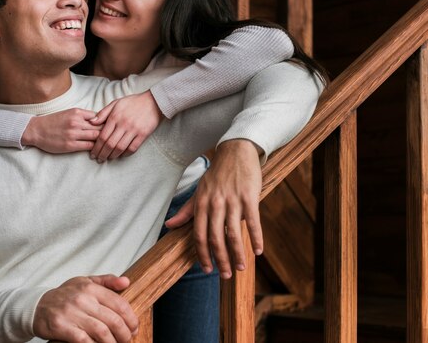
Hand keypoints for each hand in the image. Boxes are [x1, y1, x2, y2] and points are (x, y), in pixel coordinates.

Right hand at [22, 108, 103, 153]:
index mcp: (77, 113)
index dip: (106, 122)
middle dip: (108, 132)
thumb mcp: (69, 113)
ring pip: (96, 137)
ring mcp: (73, 134)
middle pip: (100, 127)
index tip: (111, 126)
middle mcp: (76, 122)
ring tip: (108, 144)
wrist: (36, 130)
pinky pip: (88, 146)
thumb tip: (100, 119)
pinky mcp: (70, 145)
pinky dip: (94, 148)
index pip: (99, 117)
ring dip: (103, 141)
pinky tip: (97, 149)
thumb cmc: (54, 121)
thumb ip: (84, 115)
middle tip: (114, 136)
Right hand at [33, 274, 137, 342]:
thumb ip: (106, 281)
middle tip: (128, 339)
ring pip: (101, 331)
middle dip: (124, 333)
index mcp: (90, 288)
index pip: (119, 303)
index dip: (130, 318)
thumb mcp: (84, 281)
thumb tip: (126, 281)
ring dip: (112, 342)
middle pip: (113, 320)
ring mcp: (71, 313)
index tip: (134, 327)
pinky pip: (84, 340)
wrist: (36, 306)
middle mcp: (82, 299)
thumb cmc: (64, 295)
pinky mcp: (62, 327)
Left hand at [90, 91, 162, 161]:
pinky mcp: (143, 134)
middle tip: (99, 159)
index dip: (96, 147)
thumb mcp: (116, 103)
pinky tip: (122, 155)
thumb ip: (103, 113)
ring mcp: (134, 130)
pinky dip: (126, 154)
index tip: (92, 153)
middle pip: (110, 144)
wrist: (153, 101)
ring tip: (108, 158)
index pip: (102, 136)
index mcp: (115, 117)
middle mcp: (123, 124)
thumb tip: (91, 122)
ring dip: (113, 156)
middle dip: (102, 154)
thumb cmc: (133, 102)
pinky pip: (133, 148)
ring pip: (120, 147)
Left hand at [165, 140, 263, 278]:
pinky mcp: (249, 197)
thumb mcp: (199, 191)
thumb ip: (186, 210)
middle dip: (220, 260)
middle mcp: (215, 204)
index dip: (202, 254)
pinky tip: (258, 251)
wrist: (236, 151)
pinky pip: (253, 222)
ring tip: (241, 267)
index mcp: (201, 204)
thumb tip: (169, 226)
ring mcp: (233, 201)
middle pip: (216, 238)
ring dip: (238, 254)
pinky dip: (256, 238)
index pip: (199, 235)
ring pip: (234, 234)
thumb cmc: (217, 174)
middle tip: (226, 275)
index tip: (206, 269)